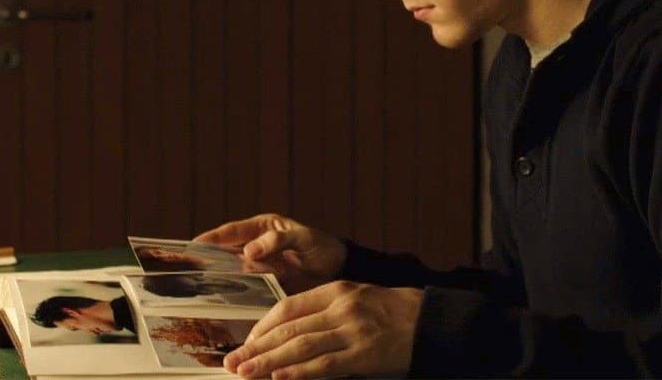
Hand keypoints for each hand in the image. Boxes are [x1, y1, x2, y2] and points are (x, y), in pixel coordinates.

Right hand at [193, 214, 346, 293]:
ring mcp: (259, 269)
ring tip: (195, 291)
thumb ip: (277, 241)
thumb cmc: (324, 248)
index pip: (231, 232)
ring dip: (217, 282)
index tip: (192, 246)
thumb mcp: (303, 239)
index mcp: (262, 229)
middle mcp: (256, 248)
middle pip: (225, 254)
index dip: (211, 239)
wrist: (341, 272)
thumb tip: (249, 250)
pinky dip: (234, 298)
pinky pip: (245, 292)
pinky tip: (223, 308)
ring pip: (232, 274)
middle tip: (185, 271)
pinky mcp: (264, 288)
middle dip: (206, 261)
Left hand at [222, 281, 422, 379]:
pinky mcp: (363, 354)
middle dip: (256, 346)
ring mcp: (352, 330)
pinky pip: (324, 364)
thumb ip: (325, 312)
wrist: (429, 321)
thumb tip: (288, 335)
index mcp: (337, 290)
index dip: (264, 325)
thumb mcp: (357, 299)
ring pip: (300, 346)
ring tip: (245, 372)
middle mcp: (341, 307)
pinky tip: (279, 378)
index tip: (246, 341)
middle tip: (232, 361)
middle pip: (289, 327)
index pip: (289, 306)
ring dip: (268, 361)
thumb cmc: (391, 312)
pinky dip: (298, 372)